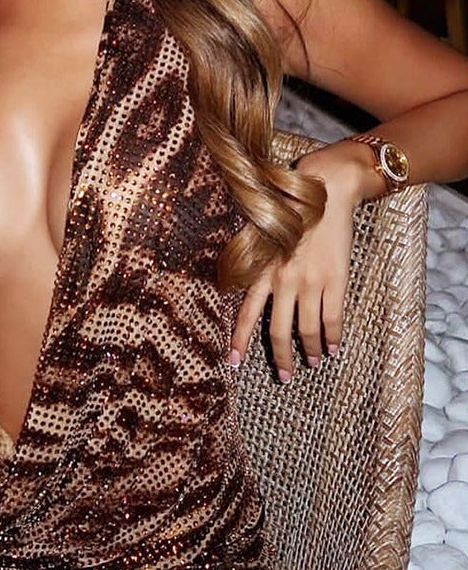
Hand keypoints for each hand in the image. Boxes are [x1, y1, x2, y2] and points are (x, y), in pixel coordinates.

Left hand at [230, 151, 359, 380]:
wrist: (325, 192)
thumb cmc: (291, 212)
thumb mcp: (263, 238)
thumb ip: (257, 265)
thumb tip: (246, 290)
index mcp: (262, 270)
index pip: (246, 313)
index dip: (239, 340)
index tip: (233, 363)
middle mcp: (284, 280)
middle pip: (278, 332)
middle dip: (282, 359)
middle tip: (285, 376)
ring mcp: (311, 282)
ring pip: (308, 330)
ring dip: (311, 351)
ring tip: (312, 362)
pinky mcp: (336, 280)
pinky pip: (333, 318)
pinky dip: (333, 338)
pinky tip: (334, 348)